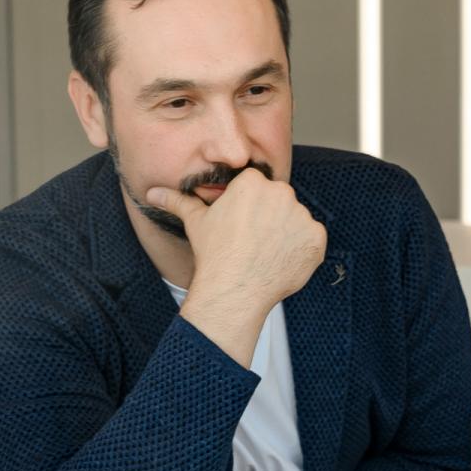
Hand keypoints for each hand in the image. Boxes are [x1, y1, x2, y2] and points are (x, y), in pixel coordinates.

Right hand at [147, 169, 326, 362]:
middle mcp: (281, 193)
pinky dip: (301, 249)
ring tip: (265, 252)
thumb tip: (153, 193)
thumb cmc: (214, 253)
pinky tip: (280, 260)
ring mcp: (302, 216)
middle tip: (253, 240)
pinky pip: (312, 239)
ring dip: (286, 233)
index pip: (257, 187)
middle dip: (269, 217)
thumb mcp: (195, 221)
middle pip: (279, 201)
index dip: (249, 207)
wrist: (235, 288)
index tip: (242, 224)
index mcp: (253, 182)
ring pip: (296, 220)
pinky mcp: (317, 238)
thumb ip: (178, 201)